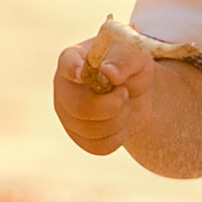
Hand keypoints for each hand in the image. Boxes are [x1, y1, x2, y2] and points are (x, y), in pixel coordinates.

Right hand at [52, 21, 153, 154]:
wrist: (137, 93)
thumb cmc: (130, 67)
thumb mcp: (134, 56)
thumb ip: (123, 61)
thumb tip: (109, 73)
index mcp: (73, 59)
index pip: (67, 64)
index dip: (73, 71)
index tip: (82, 74)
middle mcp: (64, 88)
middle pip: (79, 107)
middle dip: (112, 105)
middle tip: (124, 93)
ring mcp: (68, 115)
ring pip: (91, 130)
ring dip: (119, 119)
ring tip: (124, 104)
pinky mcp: (79, 137)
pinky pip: (99, 146)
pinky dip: (118, 136)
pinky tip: (121, 121)